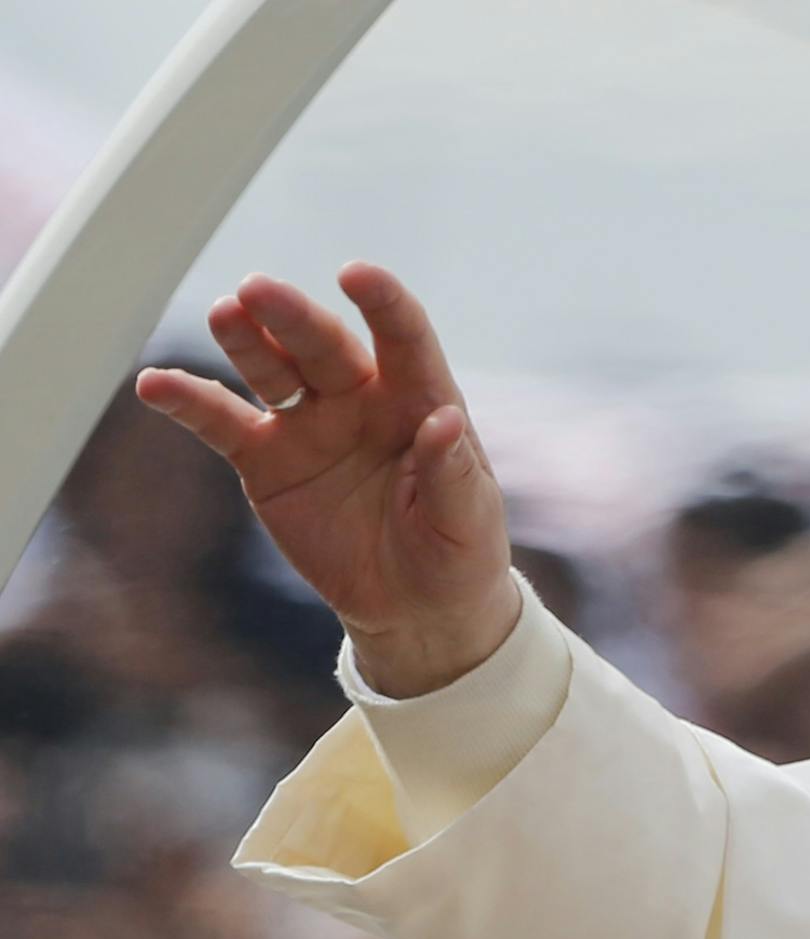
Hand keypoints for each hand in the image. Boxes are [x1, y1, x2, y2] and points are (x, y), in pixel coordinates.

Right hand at [136, 262, 517, 695]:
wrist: (415, 606)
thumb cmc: (457, 551)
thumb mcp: (466, 519)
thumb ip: (451, 471)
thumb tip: (445, 420)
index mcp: (419, 401)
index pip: (404, 339)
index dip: (384, 304)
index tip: (356, 274)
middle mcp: (360, 400)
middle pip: (323, 345)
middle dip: (292, 316)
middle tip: (257, 290)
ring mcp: (309, 425)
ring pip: (271, 369)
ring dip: (245, 340)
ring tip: (223, 314)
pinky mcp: (266, 461)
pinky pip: (222, 424)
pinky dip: (189, 402)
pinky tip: (155, 385)